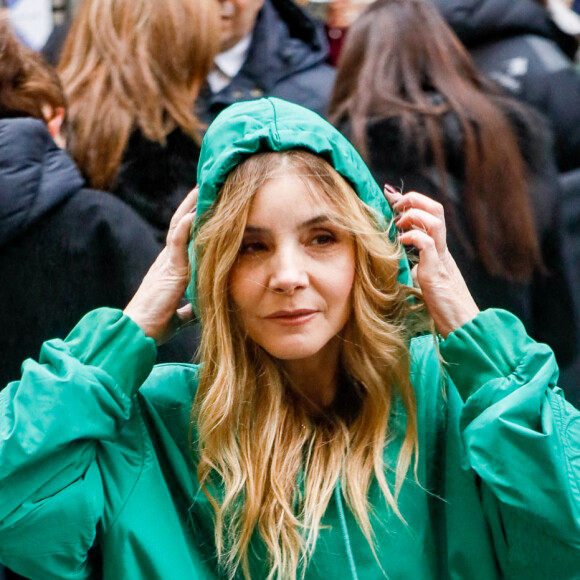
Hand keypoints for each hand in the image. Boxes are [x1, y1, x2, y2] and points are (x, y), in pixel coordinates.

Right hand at [123, 187, 197, 343]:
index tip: (205, 206)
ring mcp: (167, 263)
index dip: (193, 222)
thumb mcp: (179, 316)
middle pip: (181, 226)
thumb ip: (190, 309)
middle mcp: (168, 261)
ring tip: (202, 188)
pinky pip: (176, 243)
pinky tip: (194, 213)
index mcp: (170, 270)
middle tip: (206, 186)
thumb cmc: (155, 325)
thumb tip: (203, 311)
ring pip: (180, 228)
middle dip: (193, 206)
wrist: (138, 332)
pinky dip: (185, 227)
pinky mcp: (169, 270)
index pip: (183, 239)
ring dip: (190, 207)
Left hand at [384, 185, 478, 337]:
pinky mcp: (436, 273)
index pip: (431, 215)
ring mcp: (441, 260)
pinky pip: (427, 245)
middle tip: (395, 204)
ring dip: (414, 215)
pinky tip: (402, 242)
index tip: (391, 196)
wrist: (463, 328)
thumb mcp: (426, 283)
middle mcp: (442, 251)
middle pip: (437, 209)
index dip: (413, 202)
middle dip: (414, 199)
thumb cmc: (444, 309)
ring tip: (399, 222)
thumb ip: (419, 269)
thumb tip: (407, 264)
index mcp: (439, 252)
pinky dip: (413, 237)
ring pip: (435, 221)